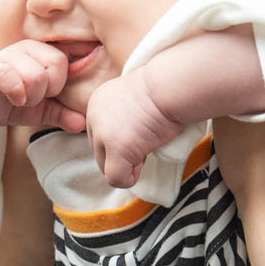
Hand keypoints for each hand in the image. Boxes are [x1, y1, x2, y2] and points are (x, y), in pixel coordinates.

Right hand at [0, 41, 86, 133]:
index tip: (47, 94)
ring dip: (31, 96)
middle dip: (47, 90)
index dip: (60, 84)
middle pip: (56, 65)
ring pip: (36, 75)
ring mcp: (7, 56)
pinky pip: (10, 76)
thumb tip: (83, 124)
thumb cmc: (9, 100)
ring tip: (20, 99)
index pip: (66, 61)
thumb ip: (62, 113)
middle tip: (33, 97)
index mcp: (42, 52)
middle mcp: (26, 48)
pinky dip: (16, 93)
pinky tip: (15, 100)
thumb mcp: (41, 109)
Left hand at [86, 73, 183, 189]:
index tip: (140, 132)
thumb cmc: (163, 90)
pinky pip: (116, 178)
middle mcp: (94, 117)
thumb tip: (129, 139)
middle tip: (146, 141)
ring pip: (106, 168)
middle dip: (124, 154)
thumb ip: (122, 118)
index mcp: (98, 103)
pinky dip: (130, 178)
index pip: (99, 135)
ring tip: (146, 145)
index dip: (121, 140)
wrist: (170, 86)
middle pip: (100, 153)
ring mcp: (103, 134)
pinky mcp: (116, 149)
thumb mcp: (134, 98)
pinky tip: (143, 161)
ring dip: (128, 164)